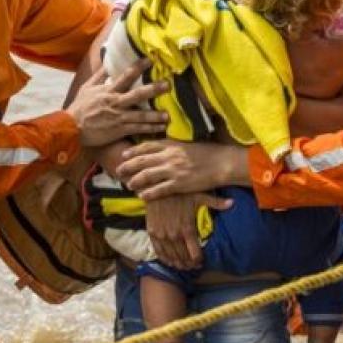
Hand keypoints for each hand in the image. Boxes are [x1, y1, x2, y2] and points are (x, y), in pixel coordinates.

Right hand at [65, 63, 169, 147]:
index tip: (150, 60)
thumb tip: (108, 61)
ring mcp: (118, 117)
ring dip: (156, 115)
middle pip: (138, 95)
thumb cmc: (80, 107)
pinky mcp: (119, 130)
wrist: (71, 128)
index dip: (138, 67)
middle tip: (168, 85)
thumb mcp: (87, 88)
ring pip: (141, 115)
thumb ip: (100, 75)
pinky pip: (138, 129)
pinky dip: (150, 128)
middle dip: (154, 89)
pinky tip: (161, 128)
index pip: (125, 76)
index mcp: (108, 91)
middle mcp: (115, 102)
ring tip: (168, 115)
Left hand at [118, 140, 243, 197]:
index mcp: (171, 145)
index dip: (134, 151)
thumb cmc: (208, 153)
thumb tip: (163, 147)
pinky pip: (159, 190)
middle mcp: (169, 156)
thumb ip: (173, 146)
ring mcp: (173, 170)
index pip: (147, 146)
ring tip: (129, 185)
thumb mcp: (188, 145)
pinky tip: (142, 196)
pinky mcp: (179, 184)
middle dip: (128, 166)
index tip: (125, 154)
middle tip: (119, 171)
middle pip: (142, 161)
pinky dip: (149, 193)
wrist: (222, 162)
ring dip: (135, 180)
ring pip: (147, 175)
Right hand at [143, 193, 232, 268]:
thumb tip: (232, 203)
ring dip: (177, 264)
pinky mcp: (152, 233)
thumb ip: (215, 202)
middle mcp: (174, 235)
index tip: (201, 262)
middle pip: (183, 257)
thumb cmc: (179, 192)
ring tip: (183, 266)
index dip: (199, 261)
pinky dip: (164, 259)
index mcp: (187, 228)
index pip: (195, 253)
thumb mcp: (199, 195)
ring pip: (171, 256)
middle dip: (189, 264)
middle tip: (193, 267)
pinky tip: (169, 262)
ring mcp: (162, 235)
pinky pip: (158, 251)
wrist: (156, 187)